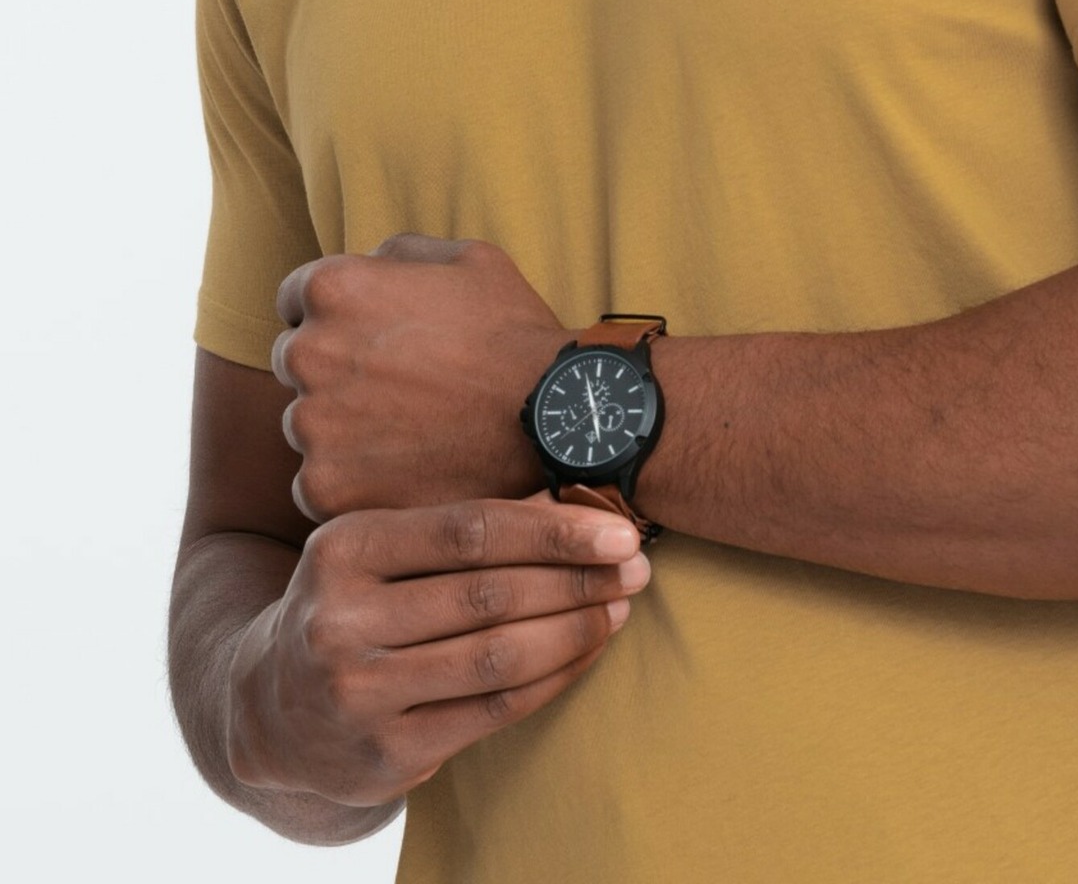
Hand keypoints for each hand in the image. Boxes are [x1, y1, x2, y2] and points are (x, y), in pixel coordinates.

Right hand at [225, 495, 650, 807]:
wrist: (268, 707)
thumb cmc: (350, 603)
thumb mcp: (379, 548)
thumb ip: (462, 526)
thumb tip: (570, 498)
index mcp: (342, 549)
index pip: (466, 531)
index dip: (551, 530)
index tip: (617, 528)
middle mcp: (340, 622)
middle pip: (489, 595)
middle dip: (577, 578)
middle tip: (635, 565)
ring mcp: (360, 694)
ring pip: (497, 657)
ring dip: (574, 629)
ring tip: (619, 605)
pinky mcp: (385, 753)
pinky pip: (493, 711)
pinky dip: (553, 677)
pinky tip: (586, 651)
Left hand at [272, 235, 576, 520]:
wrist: (550, 419)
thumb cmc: (513, 334)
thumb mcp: (468, 258)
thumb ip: (398, 253)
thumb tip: (367, 262)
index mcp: (334, 288)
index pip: (295, 298)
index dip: (337, 316)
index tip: (373, 337)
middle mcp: (309, 352)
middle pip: (297, 361)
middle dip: (336, 369)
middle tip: (399, 386)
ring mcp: (312, 424)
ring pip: (308, 423)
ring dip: (342, 426)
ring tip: (409, 430)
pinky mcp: (324, 486)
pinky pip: (317, 482)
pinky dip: (353, 480)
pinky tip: (404, 470)